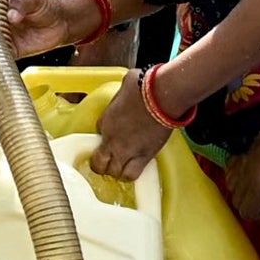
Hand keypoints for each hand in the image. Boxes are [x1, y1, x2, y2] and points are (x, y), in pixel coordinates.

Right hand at [0, 0, 109, 58]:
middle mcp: (0, 22)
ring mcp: (6, 36)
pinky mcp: (14, 50)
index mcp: (1, 6)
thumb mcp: (35, 0)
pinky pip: (3, 56)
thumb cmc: (47, 6)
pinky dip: (0, 59)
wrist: (62, 21)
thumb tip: (12, 14)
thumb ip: (23, 6)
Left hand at [90, 66, 173, 184]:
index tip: (112, 134)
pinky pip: (132, 175)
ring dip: (116, 171)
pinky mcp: (144, 157)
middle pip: (98, 164)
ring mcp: (127, 151)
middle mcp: (112, 140)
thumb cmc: (144, 86)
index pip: (98, 134)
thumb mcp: (126, 84)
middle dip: (101, 164)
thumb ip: (123, 93)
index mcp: (105, 121)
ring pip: (114, 173)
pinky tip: (133, 171)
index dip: (104, 135)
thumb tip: (130, 87)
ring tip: (121, 168)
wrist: (162, 96)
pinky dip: (131, 175)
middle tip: (108, 161)